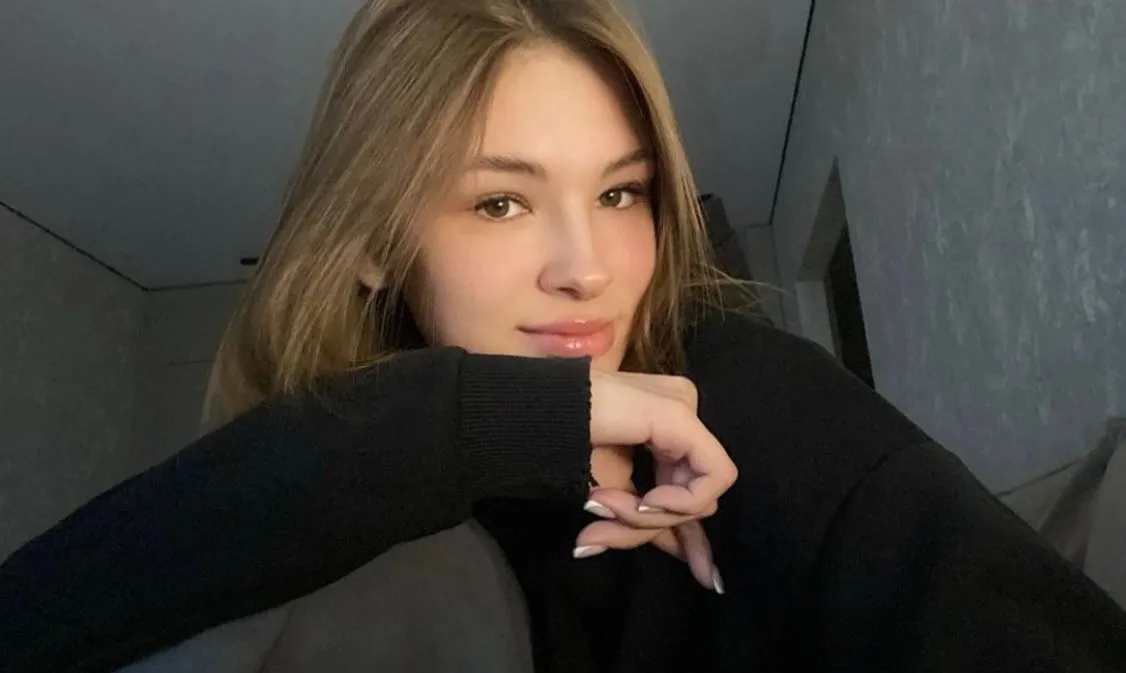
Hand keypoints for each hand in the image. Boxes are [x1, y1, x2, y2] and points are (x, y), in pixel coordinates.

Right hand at [578, 371, 736, 591]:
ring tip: (600, 505)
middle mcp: (684, 413)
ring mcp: (684, 408)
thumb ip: (645, 519)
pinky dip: (677, 503)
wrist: (533, 416)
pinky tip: (642, 501)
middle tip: (592, 538)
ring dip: (645, 519)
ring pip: (701, 497)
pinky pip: (711, 480)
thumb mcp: (611, 495)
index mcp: (668, 429)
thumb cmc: (562, 448)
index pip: (696, 488)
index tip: (702, 577)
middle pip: (698, 499)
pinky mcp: (680, 414)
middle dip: (651, 532)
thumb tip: (683, 555)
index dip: (694, 538)